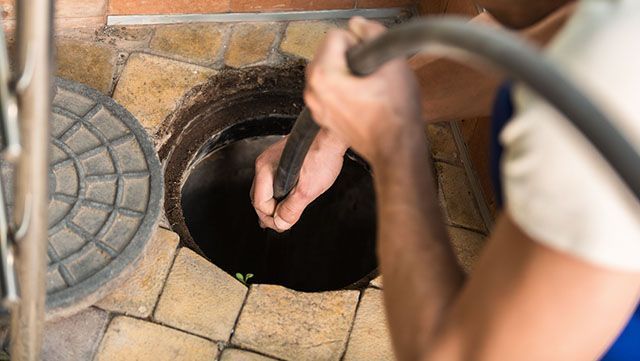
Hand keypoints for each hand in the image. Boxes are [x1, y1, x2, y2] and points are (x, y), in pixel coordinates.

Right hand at [250, 129, 347, 231]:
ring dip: (274, 203)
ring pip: (266, 188)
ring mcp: (271, 159)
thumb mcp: (307, 190)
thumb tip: (281, 223)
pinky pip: (274, 179)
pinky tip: (287, 198)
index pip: (260, 204)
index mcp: (265, 170)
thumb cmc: (322, 155)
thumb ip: (292, 209)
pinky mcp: (281, 157)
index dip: (271, 219)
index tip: (284, 226)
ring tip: (283, 215)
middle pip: (259, 196)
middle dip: (269, 213)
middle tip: (281, 224)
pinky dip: (279, 192)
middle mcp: (264, 163)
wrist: (332, 135)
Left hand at [304, 17, 422, 164]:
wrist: (395, 149)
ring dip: (345, 69)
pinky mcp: (323, 116)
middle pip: (326, 51)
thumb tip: (360, 25)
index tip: (372, 56)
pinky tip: (363, 97)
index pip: (335, 36)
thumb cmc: (395, 116)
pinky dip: (342, 86)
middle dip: (348, 54)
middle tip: (371, 70)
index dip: (358, 40)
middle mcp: (313, 91)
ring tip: (368, 84)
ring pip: (327, 70)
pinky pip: (328, 89)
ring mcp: (316, 106)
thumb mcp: (392, 64)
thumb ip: (373, 35)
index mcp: (324, 76)